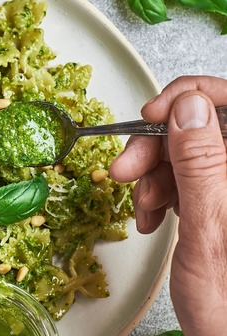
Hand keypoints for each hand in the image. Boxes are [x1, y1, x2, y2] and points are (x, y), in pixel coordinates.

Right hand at [109, 75, 226, 335]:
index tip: (149, 119)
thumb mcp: (208, 231)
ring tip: (141, 210)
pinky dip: (159, 194)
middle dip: (156, 146)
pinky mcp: (221, 207)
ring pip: (188, 154)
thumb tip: (188, 109)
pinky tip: (151, 219)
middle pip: (201, 128)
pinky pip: (185, 182)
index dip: (187, 100)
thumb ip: (202, 165)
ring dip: (153, 176)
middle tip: (122, 173)